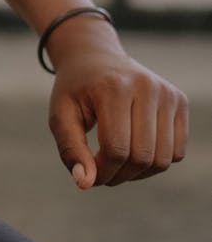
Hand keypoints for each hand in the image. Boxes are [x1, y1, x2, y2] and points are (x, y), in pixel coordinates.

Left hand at [48, 44, 188, 187]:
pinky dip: (156, 161)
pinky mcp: (179, 101)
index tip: (89, 174)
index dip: (102, 172)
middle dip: (120, 175)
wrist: (94, 57)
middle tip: (103, 172)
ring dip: (138, 173)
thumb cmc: (75, 91)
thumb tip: (85, 183)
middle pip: (142, 157)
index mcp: (113, 87)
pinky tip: (134, 149)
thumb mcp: (61, 116)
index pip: (116, 149)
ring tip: (117, 162)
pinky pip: (176, 152)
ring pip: (163, 159)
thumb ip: (71, 149)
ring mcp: (166, 92)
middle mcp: (145, 86)